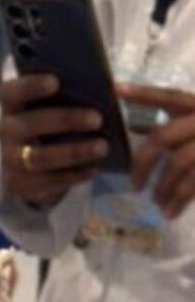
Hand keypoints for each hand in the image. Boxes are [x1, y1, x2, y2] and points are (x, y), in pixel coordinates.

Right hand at [0, 75, 105, 203]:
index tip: (55, 81)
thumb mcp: (49, 108)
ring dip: (73, 151)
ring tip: (102, 147)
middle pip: (31, 123)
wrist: (28, 165)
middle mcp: (6, 129)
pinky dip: (72, 175)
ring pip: (40, 156)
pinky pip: (48, 181)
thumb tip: (112, 89)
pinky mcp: (20, 182)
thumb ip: (68, 96)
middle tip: (97, 119)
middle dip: (65, 119)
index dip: (30, 85)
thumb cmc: (46, 125)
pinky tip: (93, 170)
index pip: (11, 91)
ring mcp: (10, 158)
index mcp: (11, 105)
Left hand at [120, 82, 194, 219]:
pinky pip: (194, 184)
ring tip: (154, 202)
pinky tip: (170, 212)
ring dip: (161, 186)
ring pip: (178, 163)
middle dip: (142, 163)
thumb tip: (136, 136)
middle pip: (162, 137)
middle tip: (133, 185)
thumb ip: (175, 126)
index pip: (167, 97)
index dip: (142, 93)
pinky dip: (179, 200)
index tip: (115, 89)